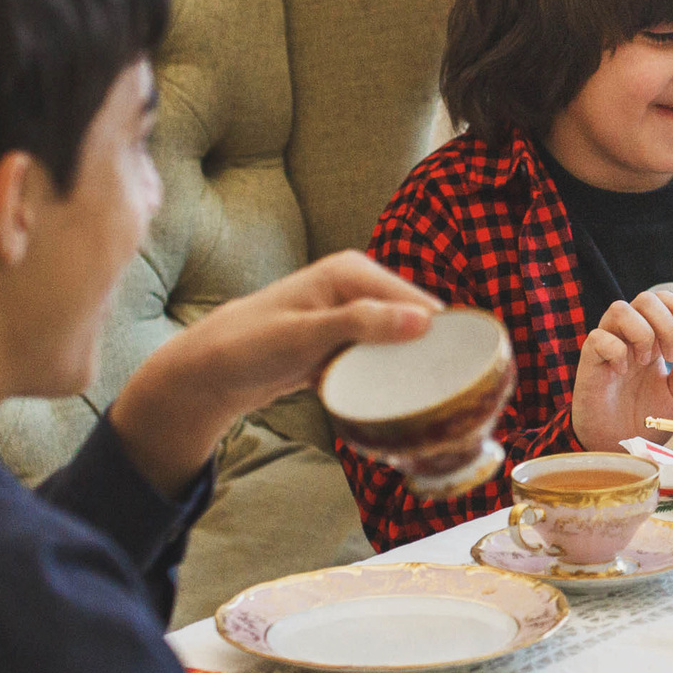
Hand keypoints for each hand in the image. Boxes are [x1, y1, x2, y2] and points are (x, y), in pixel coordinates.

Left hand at [109, 251, 441, 495]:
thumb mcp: (305, 336)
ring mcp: (350, 315)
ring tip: (421, 400)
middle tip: (444, 394)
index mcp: (351, 271)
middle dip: (428, 354)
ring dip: (407, 370)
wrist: (207, 373)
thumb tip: (421, 321)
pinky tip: (388, 399)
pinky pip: (377, 359)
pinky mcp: (342, 342)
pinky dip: (383, 378)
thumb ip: (360, 324)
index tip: (466, 371)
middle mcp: (356, 287)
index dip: (444, 334)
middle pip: (412, 322)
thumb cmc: (247, 346)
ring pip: (397, 343)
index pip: (417, 300)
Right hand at [570, 288, 672, 451]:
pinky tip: (622, 371)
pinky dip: (616, 350)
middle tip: (671, 355)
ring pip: (619, 308)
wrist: (619, 448)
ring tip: (645, 362)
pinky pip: (598, 337)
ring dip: (642, 332)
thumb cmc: (645, 420)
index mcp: (653, 340)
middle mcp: (630, 338)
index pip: (664, 302)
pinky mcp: (589, 361)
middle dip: (666, 321)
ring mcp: (609, 347)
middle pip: (645, 298)